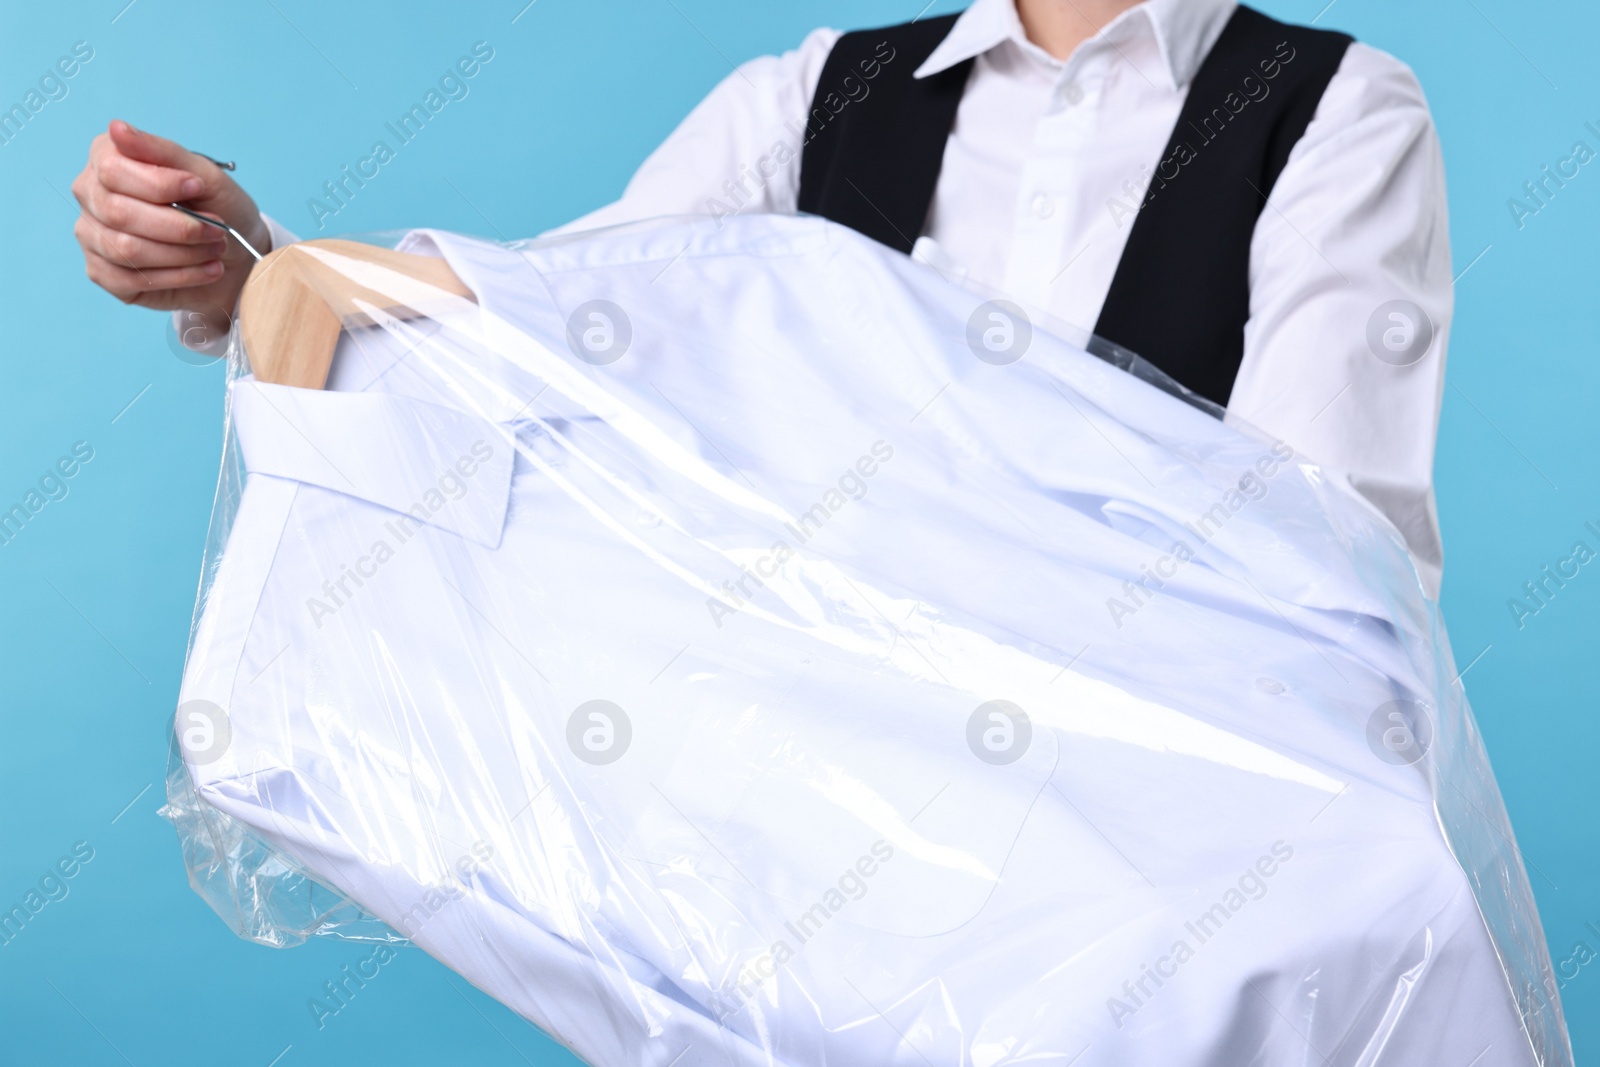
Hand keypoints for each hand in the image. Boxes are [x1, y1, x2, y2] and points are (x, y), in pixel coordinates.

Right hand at [72, 119, 270, 329]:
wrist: (235, 252)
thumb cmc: (216, 206)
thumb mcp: (204, 174)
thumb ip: (162, 151)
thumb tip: (117, 128)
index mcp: (106, 159)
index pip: (112, 170)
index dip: (160, 184)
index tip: (198, 187)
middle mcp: (90, 195)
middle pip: (118, 213)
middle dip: (179, 226)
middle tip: (217, 230)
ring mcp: (91, 235)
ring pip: (126, 250)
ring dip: (184, 253)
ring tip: (216, 249)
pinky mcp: (103, 273)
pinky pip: (132, 279)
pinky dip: (180, 277)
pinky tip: (208, 270)